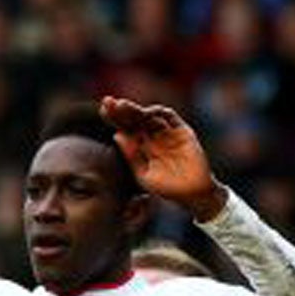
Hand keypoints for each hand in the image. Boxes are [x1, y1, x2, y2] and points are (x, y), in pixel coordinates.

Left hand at [99, 97, 226, 219]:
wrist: (192, 193)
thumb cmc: (166, 187)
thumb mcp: (143, 174)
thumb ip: (131, 156)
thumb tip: (116, 135)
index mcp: (140, 146)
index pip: (125, 128)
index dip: (114, 118)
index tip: (102, 110)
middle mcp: (152, 136)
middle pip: (134, 119)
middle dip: (121, 110)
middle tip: (107, 102)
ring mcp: (166, 132)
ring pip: (149, 116)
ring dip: (135, 110)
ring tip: (121, 105)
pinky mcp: (181, 131)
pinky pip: (169, 117)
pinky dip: (158, 112)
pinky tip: (145, 112)